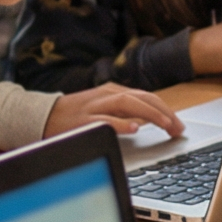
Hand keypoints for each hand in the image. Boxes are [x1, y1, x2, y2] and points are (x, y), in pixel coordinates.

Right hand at [45, 85, 184, 139]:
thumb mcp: (104, 108)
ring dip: (150, 114)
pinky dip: (121, 124)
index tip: (178, 125)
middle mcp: (106, 95)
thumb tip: (151, 120)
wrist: (42, 116)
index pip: (147, 97)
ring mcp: (95, 106)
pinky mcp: (83, 120)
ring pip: (128, 104)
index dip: (166, 110)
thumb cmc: (76, 115)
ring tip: (165, 125)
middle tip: (178, 128)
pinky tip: (134, 129)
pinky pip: (105, 120)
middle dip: (164, 112)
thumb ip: (125, 111)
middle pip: (142, 98)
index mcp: (113, 91)